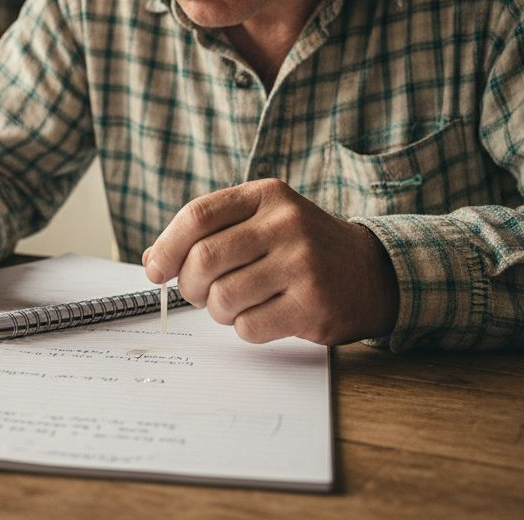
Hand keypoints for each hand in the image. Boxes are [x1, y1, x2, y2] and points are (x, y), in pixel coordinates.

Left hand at [143, 179, 397, 344]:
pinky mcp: (313, 305)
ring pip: (223, 298)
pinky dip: (244, 328)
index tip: (155, 269)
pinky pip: (249, 327)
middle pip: (204, 259)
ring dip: (217, 311)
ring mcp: (302, 264)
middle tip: (198, 294)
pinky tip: (263, 316)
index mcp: (267, 196)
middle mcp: (286, 224)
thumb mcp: (260, 222)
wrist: (371, 273)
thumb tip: (152, 261)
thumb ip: (208, 234)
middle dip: (189, 284)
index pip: (197, 215)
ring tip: (235, 304)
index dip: (166, 246)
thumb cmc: (300, 248)